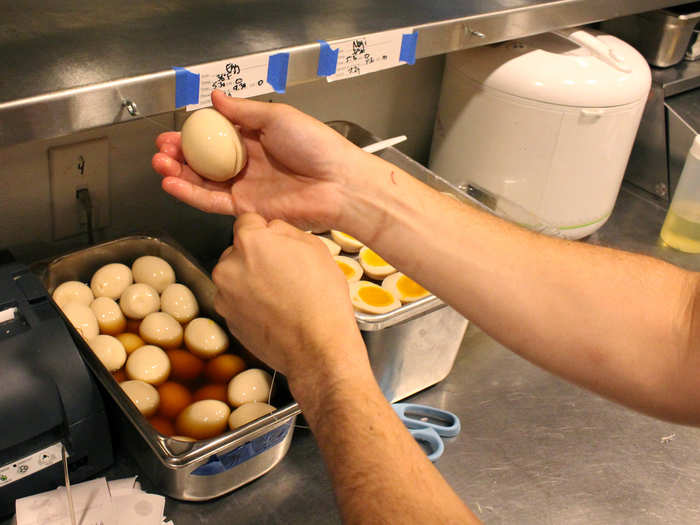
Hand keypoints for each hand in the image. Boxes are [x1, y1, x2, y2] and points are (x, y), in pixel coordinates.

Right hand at [152, 91, 365, 231]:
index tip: (172, 130)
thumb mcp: (277, 117)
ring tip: (159, 163)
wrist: (337, 182)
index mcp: (255, 139)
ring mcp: (245, 187)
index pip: (214, 136)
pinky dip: (190, 193)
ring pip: (203, 182)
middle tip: (161, 148)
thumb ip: (243, 111)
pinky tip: (171, 183)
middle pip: (204, 161)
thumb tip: (214, 97)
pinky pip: (212, 201)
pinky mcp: (246, 208)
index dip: (191, 134)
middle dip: (179, 154)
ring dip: (178, 173)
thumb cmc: (315, 145)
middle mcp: (247, 163)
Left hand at [212, 213, 366, 385]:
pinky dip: (250, 302)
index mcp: (250, 242)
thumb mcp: (316, 248)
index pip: (247, 221)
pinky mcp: (227, 319)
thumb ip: (286, 231)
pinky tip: (275, 310)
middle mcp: (228, 267)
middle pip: (238, 250)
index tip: (276, 244)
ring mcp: (224, 295)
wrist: (317, 348)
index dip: (265, 231)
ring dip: (251, 280)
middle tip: (284, 272)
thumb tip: (273, 228)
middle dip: (256, 257)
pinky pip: (236, 300)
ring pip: (235, 276)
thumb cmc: (322, 300)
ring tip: (281, 295)